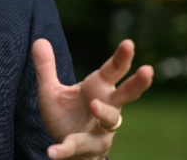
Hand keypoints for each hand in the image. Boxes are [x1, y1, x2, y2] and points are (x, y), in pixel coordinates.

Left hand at [32, 39, 153, 159]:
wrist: (67, 150)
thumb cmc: (65, 116)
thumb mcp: (50, 90)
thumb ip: (46, 68)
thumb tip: (39, 39)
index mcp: (98, 88)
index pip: (113, 70)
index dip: (122, 58)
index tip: (128, 43)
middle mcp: (107, 107)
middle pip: (126, 94)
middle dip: (136, 83)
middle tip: (147, 70)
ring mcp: (101, 130)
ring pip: (110, 120)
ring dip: (104, 112)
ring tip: (94, 105)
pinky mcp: (88, 148)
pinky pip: (77, 147)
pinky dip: (64, 150)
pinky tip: (51, 152)